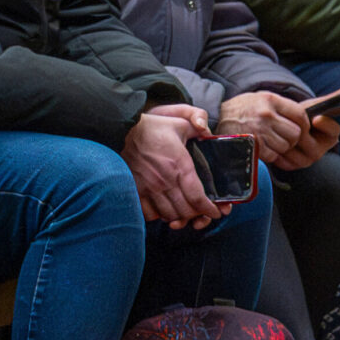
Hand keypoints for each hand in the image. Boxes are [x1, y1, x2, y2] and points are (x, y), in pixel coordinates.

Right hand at [125, 106, 219, 227]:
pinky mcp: (136, 190)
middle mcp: (165, 180)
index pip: (197, 197)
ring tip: (183, 211)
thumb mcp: (180, 122)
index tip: (216, 211)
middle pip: (185, 211)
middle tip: (201, 212)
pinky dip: (159, 216)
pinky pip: (150, 214)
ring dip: (179, 217)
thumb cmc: (153, 127)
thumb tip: (207, 131)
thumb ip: (198, 124)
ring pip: (169, 215)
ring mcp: (149, 187)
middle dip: (197, 215)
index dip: (209, 209)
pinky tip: (164, 209)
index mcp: (180, 165)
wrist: (124, 130)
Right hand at [220, 90, 337, 169]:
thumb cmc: (242, 108)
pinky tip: (265, 148)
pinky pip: (273, 155)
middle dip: (293, 139)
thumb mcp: (261, 98)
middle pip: (296, 133)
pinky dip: (272, 155)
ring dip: (282, 148)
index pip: (300, 114)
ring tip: (273, 142)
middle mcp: (266, 115)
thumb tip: (304, 118)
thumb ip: (281, 106)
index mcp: (271, 100)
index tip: (302, 128)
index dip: (305, 124)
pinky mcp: (253, 145)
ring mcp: (259, 131)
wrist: (217, 117)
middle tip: (285, 137)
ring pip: (286, 146)